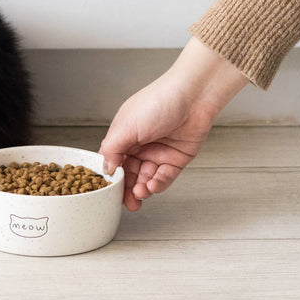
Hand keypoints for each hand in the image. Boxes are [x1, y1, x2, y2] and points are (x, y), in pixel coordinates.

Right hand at [99, 37, 247, 210]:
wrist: (193, 97)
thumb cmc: (158, 102)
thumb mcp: (126, 126)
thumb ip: (112, 149)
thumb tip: (106, 169)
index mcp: (124, 134)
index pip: (112, 161)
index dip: (111, 177)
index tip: (109, 192)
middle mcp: (140, 144)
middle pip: (129, 174)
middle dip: (127, 189)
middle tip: (127, 202)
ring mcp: (158, 152)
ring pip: (146, 179)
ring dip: (142, 188)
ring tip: (141, 193)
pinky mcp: (176, 159)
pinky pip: (165, 177)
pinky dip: (158, 184)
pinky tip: (153, 185)